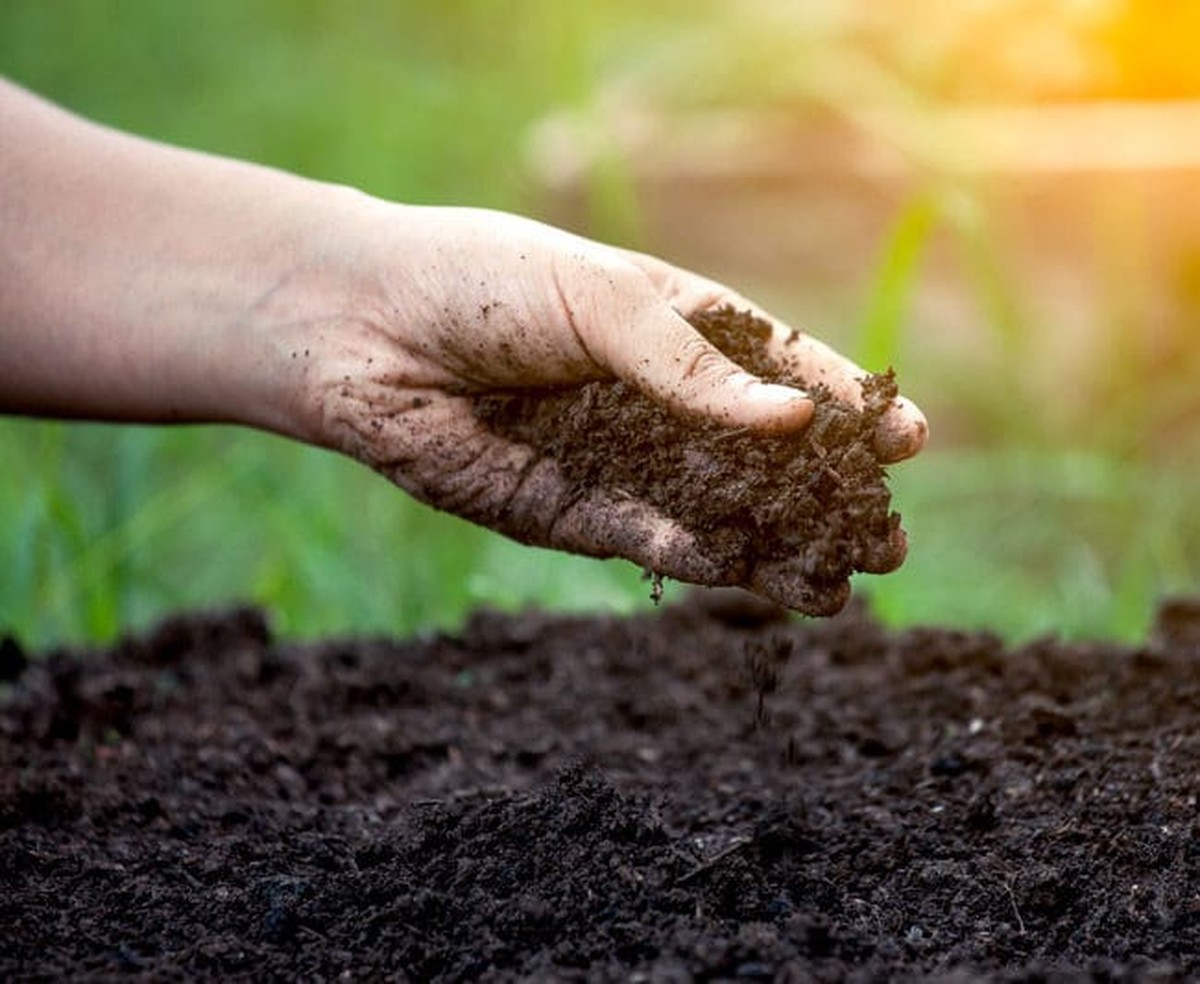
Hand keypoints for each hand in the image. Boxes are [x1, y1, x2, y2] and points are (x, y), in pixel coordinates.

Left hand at [291, 204, 926, 607]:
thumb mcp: (603, 302)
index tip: (910, 438)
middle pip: (764, 458)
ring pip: (717, 513)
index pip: (783, 370)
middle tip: (889, 539)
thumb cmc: (486, 283)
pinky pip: (647, 540)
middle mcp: (658, 400)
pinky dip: (699, 560)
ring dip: (778, 549)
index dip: (847, 405)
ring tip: (842, 587)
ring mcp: (619, 459)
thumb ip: (692, 368)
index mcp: (678, 326)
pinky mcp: (569, 511)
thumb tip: (796, 419)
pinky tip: (750, 577)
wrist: (367, 330)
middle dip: (827, 498)